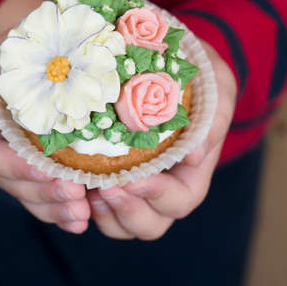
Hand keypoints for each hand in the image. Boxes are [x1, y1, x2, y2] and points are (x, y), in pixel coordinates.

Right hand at [0, 0, 90, 233]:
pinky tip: (84, 219)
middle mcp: (2, 152)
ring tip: (82, 216)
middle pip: (15, 183)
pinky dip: (63, 210)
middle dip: (44, 194)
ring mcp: (23, 163)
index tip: (46, 171)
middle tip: (75, 198)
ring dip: (56, 209)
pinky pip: (47, 194)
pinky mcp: (43, 168)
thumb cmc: (16, 54)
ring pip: (32, 195)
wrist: (40, 53)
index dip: (17, 167)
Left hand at [87, 41, 236, 239]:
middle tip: (105, 187)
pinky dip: (81, 204)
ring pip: (120, 223)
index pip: (179, 201)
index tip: (136, 177)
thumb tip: (194, 156)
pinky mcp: (106, 175)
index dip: (158, 197)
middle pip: (150, 224)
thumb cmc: (196, 78)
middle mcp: (161, 186)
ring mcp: (133, 185)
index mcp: (189, 173)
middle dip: (128, 212)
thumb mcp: (216, 88)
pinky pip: (94, 206)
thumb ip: (213, 119)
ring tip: (86, 188)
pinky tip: (70, 182)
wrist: (169, 61)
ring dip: (103, 214)